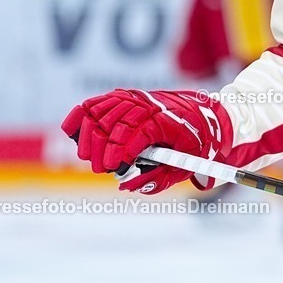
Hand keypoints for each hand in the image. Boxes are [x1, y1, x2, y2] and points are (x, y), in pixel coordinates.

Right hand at [61, 89, 221, 193]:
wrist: (210, 116)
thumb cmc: (199, 143)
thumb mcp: (188, 164)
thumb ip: (159, 178)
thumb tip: (128, 185)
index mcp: (168, 120)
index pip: (138, 130)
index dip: (122, 149)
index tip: (114, 167)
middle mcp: (151, 105)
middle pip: (117, 121)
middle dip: (103, 147)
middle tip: (101, 168)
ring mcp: (139, 98)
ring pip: (104, 109)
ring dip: (90, 133)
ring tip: (87, 155)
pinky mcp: (129, 97)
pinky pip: (101, 100)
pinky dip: (84, 112)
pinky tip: (73, 130)